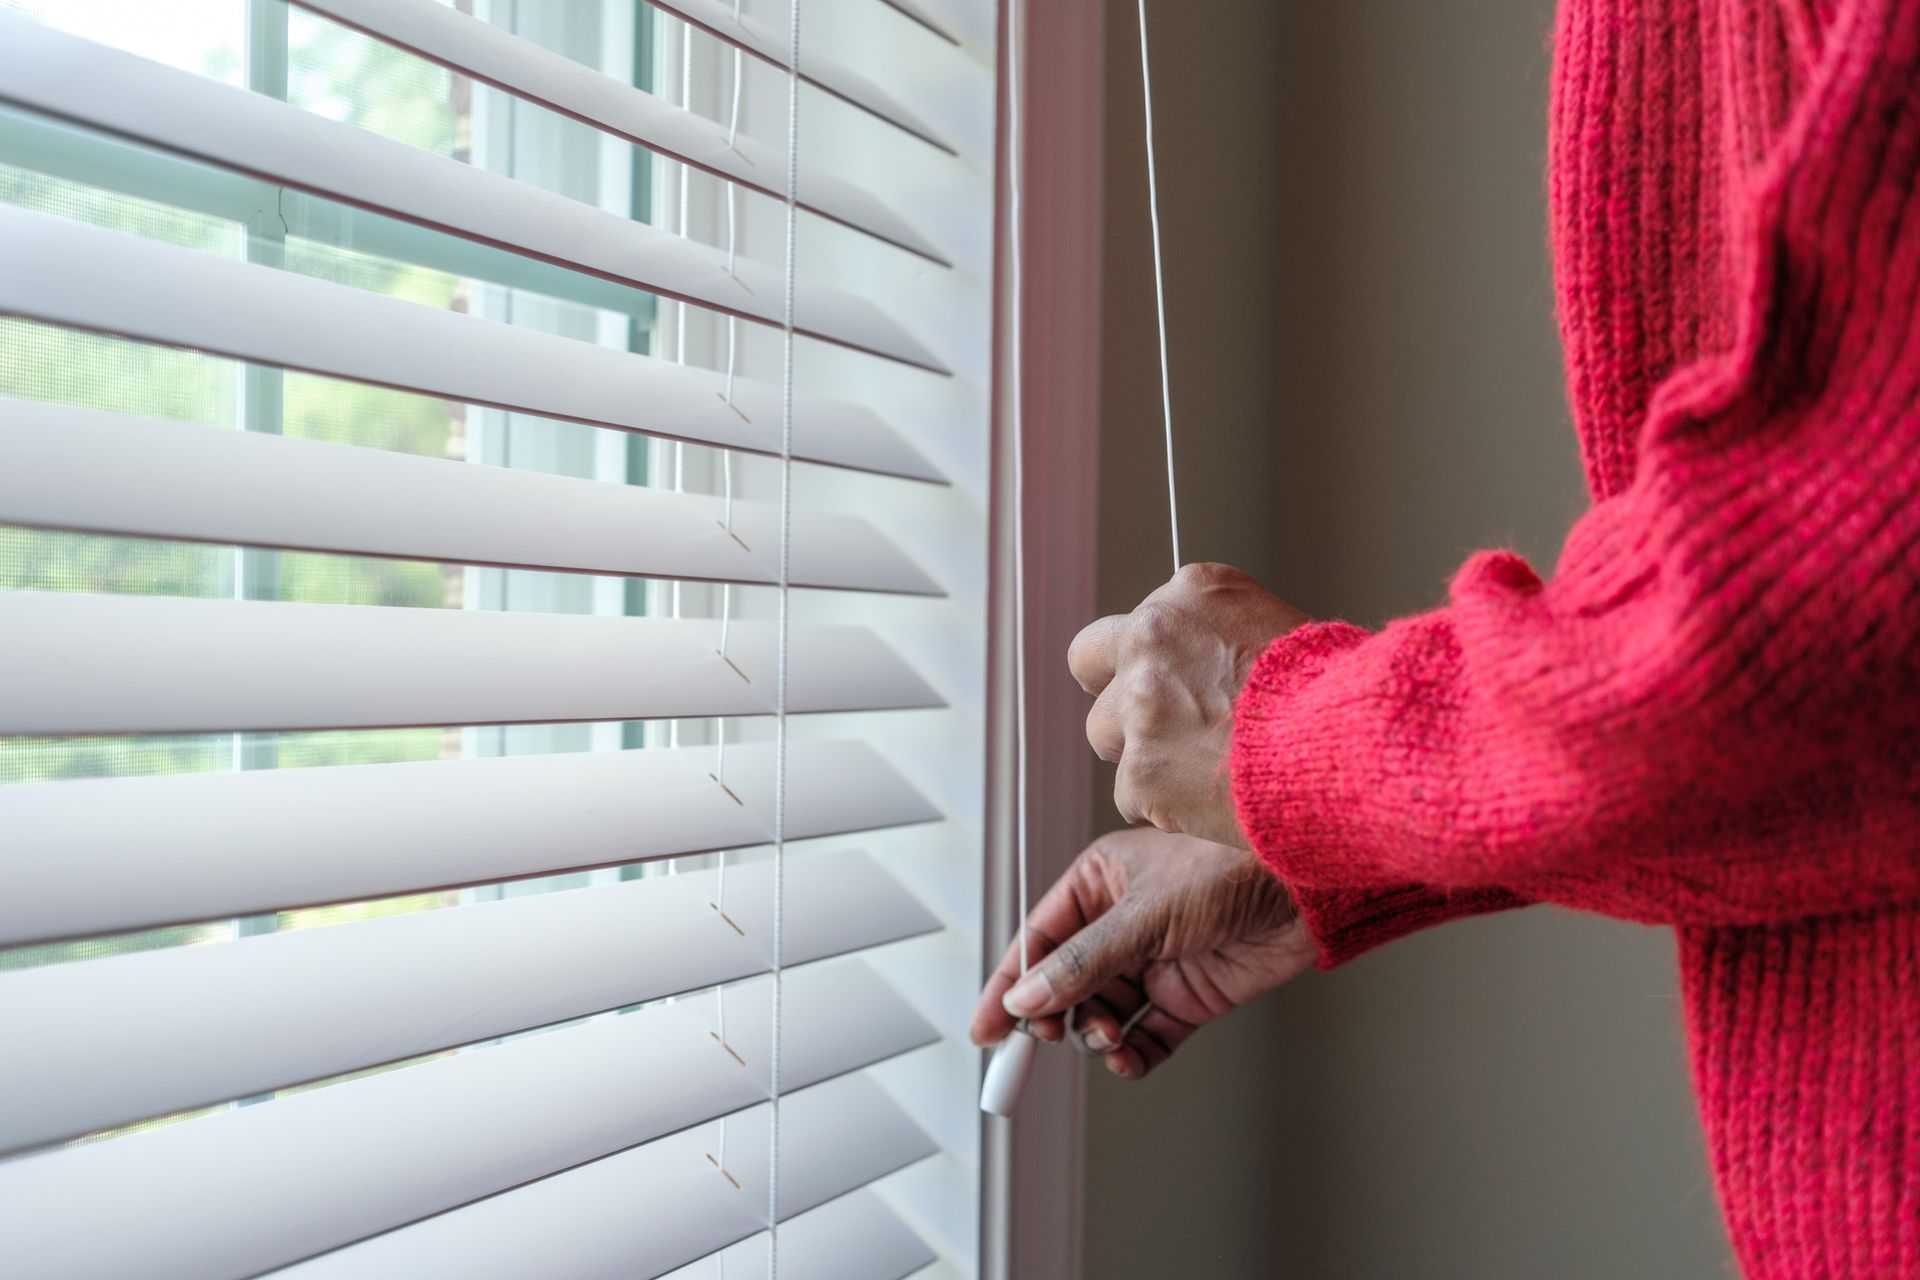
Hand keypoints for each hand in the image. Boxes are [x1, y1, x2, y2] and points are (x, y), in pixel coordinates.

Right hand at [970, 827, 1315, 1079]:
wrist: (1307, 888)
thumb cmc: (1228, 869)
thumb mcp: (1144, 915)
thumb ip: (1083, 963)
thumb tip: (1026, 1000)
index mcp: (1100, 882)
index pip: (1039, 938)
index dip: (1011, 984)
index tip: (988, 1030)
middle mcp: (1122, 922)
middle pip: (1065, 982)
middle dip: (1054, 1017)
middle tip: (1046, 1044)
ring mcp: (1156, 960)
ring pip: (1103, 1013)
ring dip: (1096, 1034)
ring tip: (1108, 1039)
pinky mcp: (1190, 994)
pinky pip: (1148, 1035)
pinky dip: (1134, 1054)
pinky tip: (1128, 1060)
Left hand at [1071, 563, 1307, 846]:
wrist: (1347, 746)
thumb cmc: (1333, 694)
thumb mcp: (1276, 626)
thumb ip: (1214, 637)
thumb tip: (1195, 665)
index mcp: (1188, 594)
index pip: (1129, 622)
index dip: (1140, 659)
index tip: (1157, 680)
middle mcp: (1151, 639)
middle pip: (1089, 665)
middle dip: (1113, 692)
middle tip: (1150, 725)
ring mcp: (1138, 706)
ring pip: (1105, 733)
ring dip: (1142, 753)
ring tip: (1201, 768)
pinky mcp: (1139, 768)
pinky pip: (1132, 793)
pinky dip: (1166, 804)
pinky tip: (1214, 798)